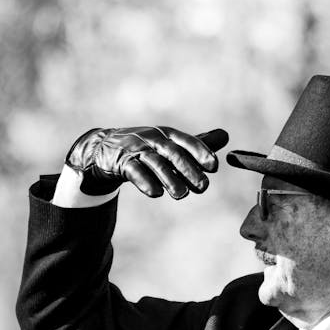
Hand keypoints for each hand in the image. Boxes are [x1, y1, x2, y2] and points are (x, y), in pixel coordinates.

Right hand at [65, 126, 228, 197]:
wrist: (103, 150)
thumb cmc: (144, 148)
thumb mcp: (169, 144)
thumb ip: (195, 144)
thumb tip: (225, 135)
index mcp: (166, 134)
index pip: (186, 141)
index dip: (201, 152)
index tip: (214, 167)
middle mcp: (152, 138)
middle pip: (172, 153)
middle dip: (188, 169)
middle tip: (203, 187)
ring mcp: (135, 149)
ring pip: (154, 163)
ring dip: (169, 178)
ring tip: (181, 195)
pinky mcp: (120, 162)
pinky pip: (133, 171)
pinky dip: (145, 181)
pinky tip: (156, 193)